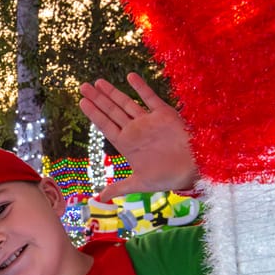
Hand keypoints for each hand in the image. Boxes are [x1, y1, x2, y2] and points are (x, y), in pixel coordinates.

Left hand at [79, 73, 198, 199]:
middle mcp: (135, 130)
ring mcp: (148, 121)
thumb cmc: (167, 177)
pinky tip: (129, 76)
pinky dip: (140, 87)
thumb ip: (119, 186)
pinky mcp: (164, 114)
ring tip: (97, 82)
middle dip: (97, 99)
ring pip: (126, 103)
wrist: (193, 169)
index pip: (105, 125)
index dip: (93, 114)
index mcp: (126, 144)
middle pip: (112, 111)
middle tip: (82, 87)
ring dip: (112, 92)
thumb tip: (100, 198)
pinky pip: (150, 97)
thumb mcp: (139, 183)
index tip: (81, 102)